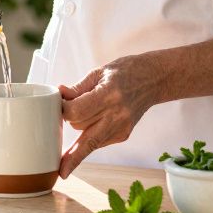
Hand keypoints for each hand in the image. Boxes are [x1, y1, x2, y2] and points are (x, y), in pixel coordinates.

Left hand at [57, 51, 168, 178]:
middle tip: (67, 107)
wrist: (153, 80)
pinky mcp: (122, 136)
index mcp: (108, 95)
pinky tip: (94, 121)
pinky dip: (89, 133)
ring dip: (77, 131)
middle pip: (78, 127)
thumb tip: (59, 94)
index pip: (76, 112)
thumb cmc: (125, 72)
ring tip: (79, 115)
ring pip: (85, 141)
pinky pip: (96, 141)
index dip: (62, 109)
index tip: (58, 103)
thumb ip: (77, 88)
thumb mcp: (99, 73)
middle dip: (68, 118)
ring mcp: (121, 129)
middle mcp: (116, 116)